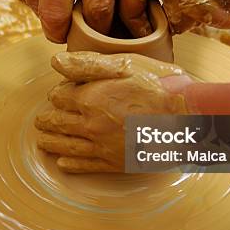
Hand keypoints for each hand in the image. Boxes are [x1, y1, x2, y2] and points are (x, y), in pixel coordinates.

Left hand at [34, 52, 191, 172]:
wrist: (188, 118)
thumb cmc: (160, 86)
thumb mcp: (124, 65)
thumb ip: (87, 64)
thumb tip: (56, 63)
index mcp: (90, 98)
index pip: (60, 97)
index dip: (58, 94)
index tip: (59, 94)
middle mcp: (91, 125)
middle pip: (57, 123)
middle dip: (46, 120)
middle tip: (41, 120)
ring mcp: (102, 146)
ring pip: (66, 146)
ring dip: (50, 143)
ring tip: (42, 142)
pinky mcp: (115, 163)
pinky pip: (85, 166)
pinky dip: (70, 165)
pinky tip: (63, 164)